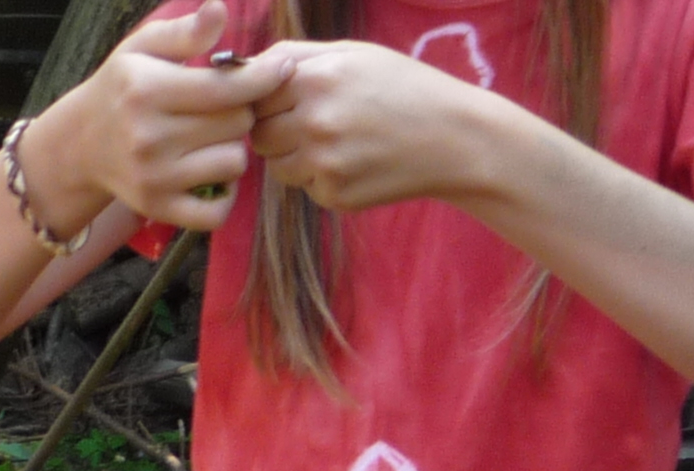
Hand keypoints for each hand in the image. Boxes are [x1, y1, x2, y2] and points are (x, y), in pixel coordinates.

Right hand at [33, 2, 292, 231]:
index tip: (281, 67)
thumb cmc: (121, 88)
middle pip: (237, 124)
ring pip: (233, 164)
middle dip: (241, 111)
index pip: (225, 87)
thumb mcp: (142, 48)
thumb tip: (219, 10)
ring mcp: (154, 178)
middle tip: (225, 107)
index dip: (262, 76)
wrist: (80, 145)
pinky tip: (216, 175)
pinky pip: (217, 212)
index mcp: (147, 91)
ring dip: (234, 149)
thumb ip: (184, 32)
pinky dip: (226, 195)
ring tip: (214, 138)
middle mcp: (149, 137)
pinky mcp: (159, 208)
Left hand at [246, 38, 506, 212]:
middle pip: (259, 135)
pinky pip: (306, 188)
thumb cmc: (401, 87)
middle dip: (276, 130)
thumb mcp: (353, 53)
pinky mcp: (335, 194)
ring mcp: (324, 163)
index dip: (266, 99)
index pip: (253, 96)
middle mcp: (315, 121)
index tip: (286, 100)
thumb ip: (295, 56)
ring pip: (277, 167)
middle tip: (314, 123)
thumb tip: (242, 65)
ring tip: (337, 142)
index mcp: (316, 78)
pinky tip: (355, 163)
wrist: (452, 138)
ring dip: (294, 158)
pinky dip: (321, 179)